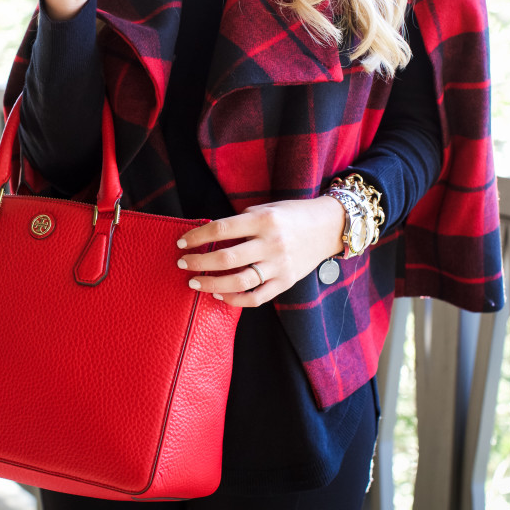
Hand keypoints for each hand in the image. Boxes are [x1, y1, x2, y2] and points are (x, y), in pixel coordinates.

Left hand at [175, 197, 345, 306]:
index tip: (182, 242)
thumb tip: (206, 236)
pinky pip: (256, 298)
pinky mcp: (286, 282)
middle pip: (227, 258)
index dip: (197, 236)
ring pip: (239, 282)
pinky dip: (234, 300)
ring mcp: (280, 265)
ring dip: (211, 284)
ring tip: (194, 282)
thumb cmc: (290, 215)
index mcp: (263, 220)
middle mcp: (271, 243)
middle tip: (182, 263)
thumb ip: (239, 223)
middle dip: (199, 262)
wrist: (328, 227)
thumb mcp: (264, 210)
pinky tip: (218, 295)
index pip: (221, 229)